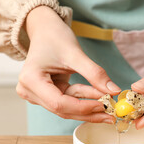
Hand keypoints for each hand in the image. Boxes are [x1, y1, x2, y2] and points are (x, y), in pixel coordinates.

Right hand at [16, 6, 119, 122]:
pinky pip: (69, 102)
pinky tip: (100, 100)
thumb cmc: (55, 37)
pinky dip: (85, 101)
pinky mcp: (47, 95)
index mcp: (31, 80)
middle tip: (111, 113)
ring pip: (68, 109)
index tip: (104, 105)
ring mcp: (37, 95)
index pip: (59, 103)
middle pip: (63, 110)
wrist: (46, 30)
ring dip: (89, 107)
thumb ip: (94, 74)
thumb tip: (113, 91)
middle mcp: (30, 91)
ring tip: (109, 106)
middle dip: (89, 111)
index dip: (83, 107)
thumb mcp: (75, 54)